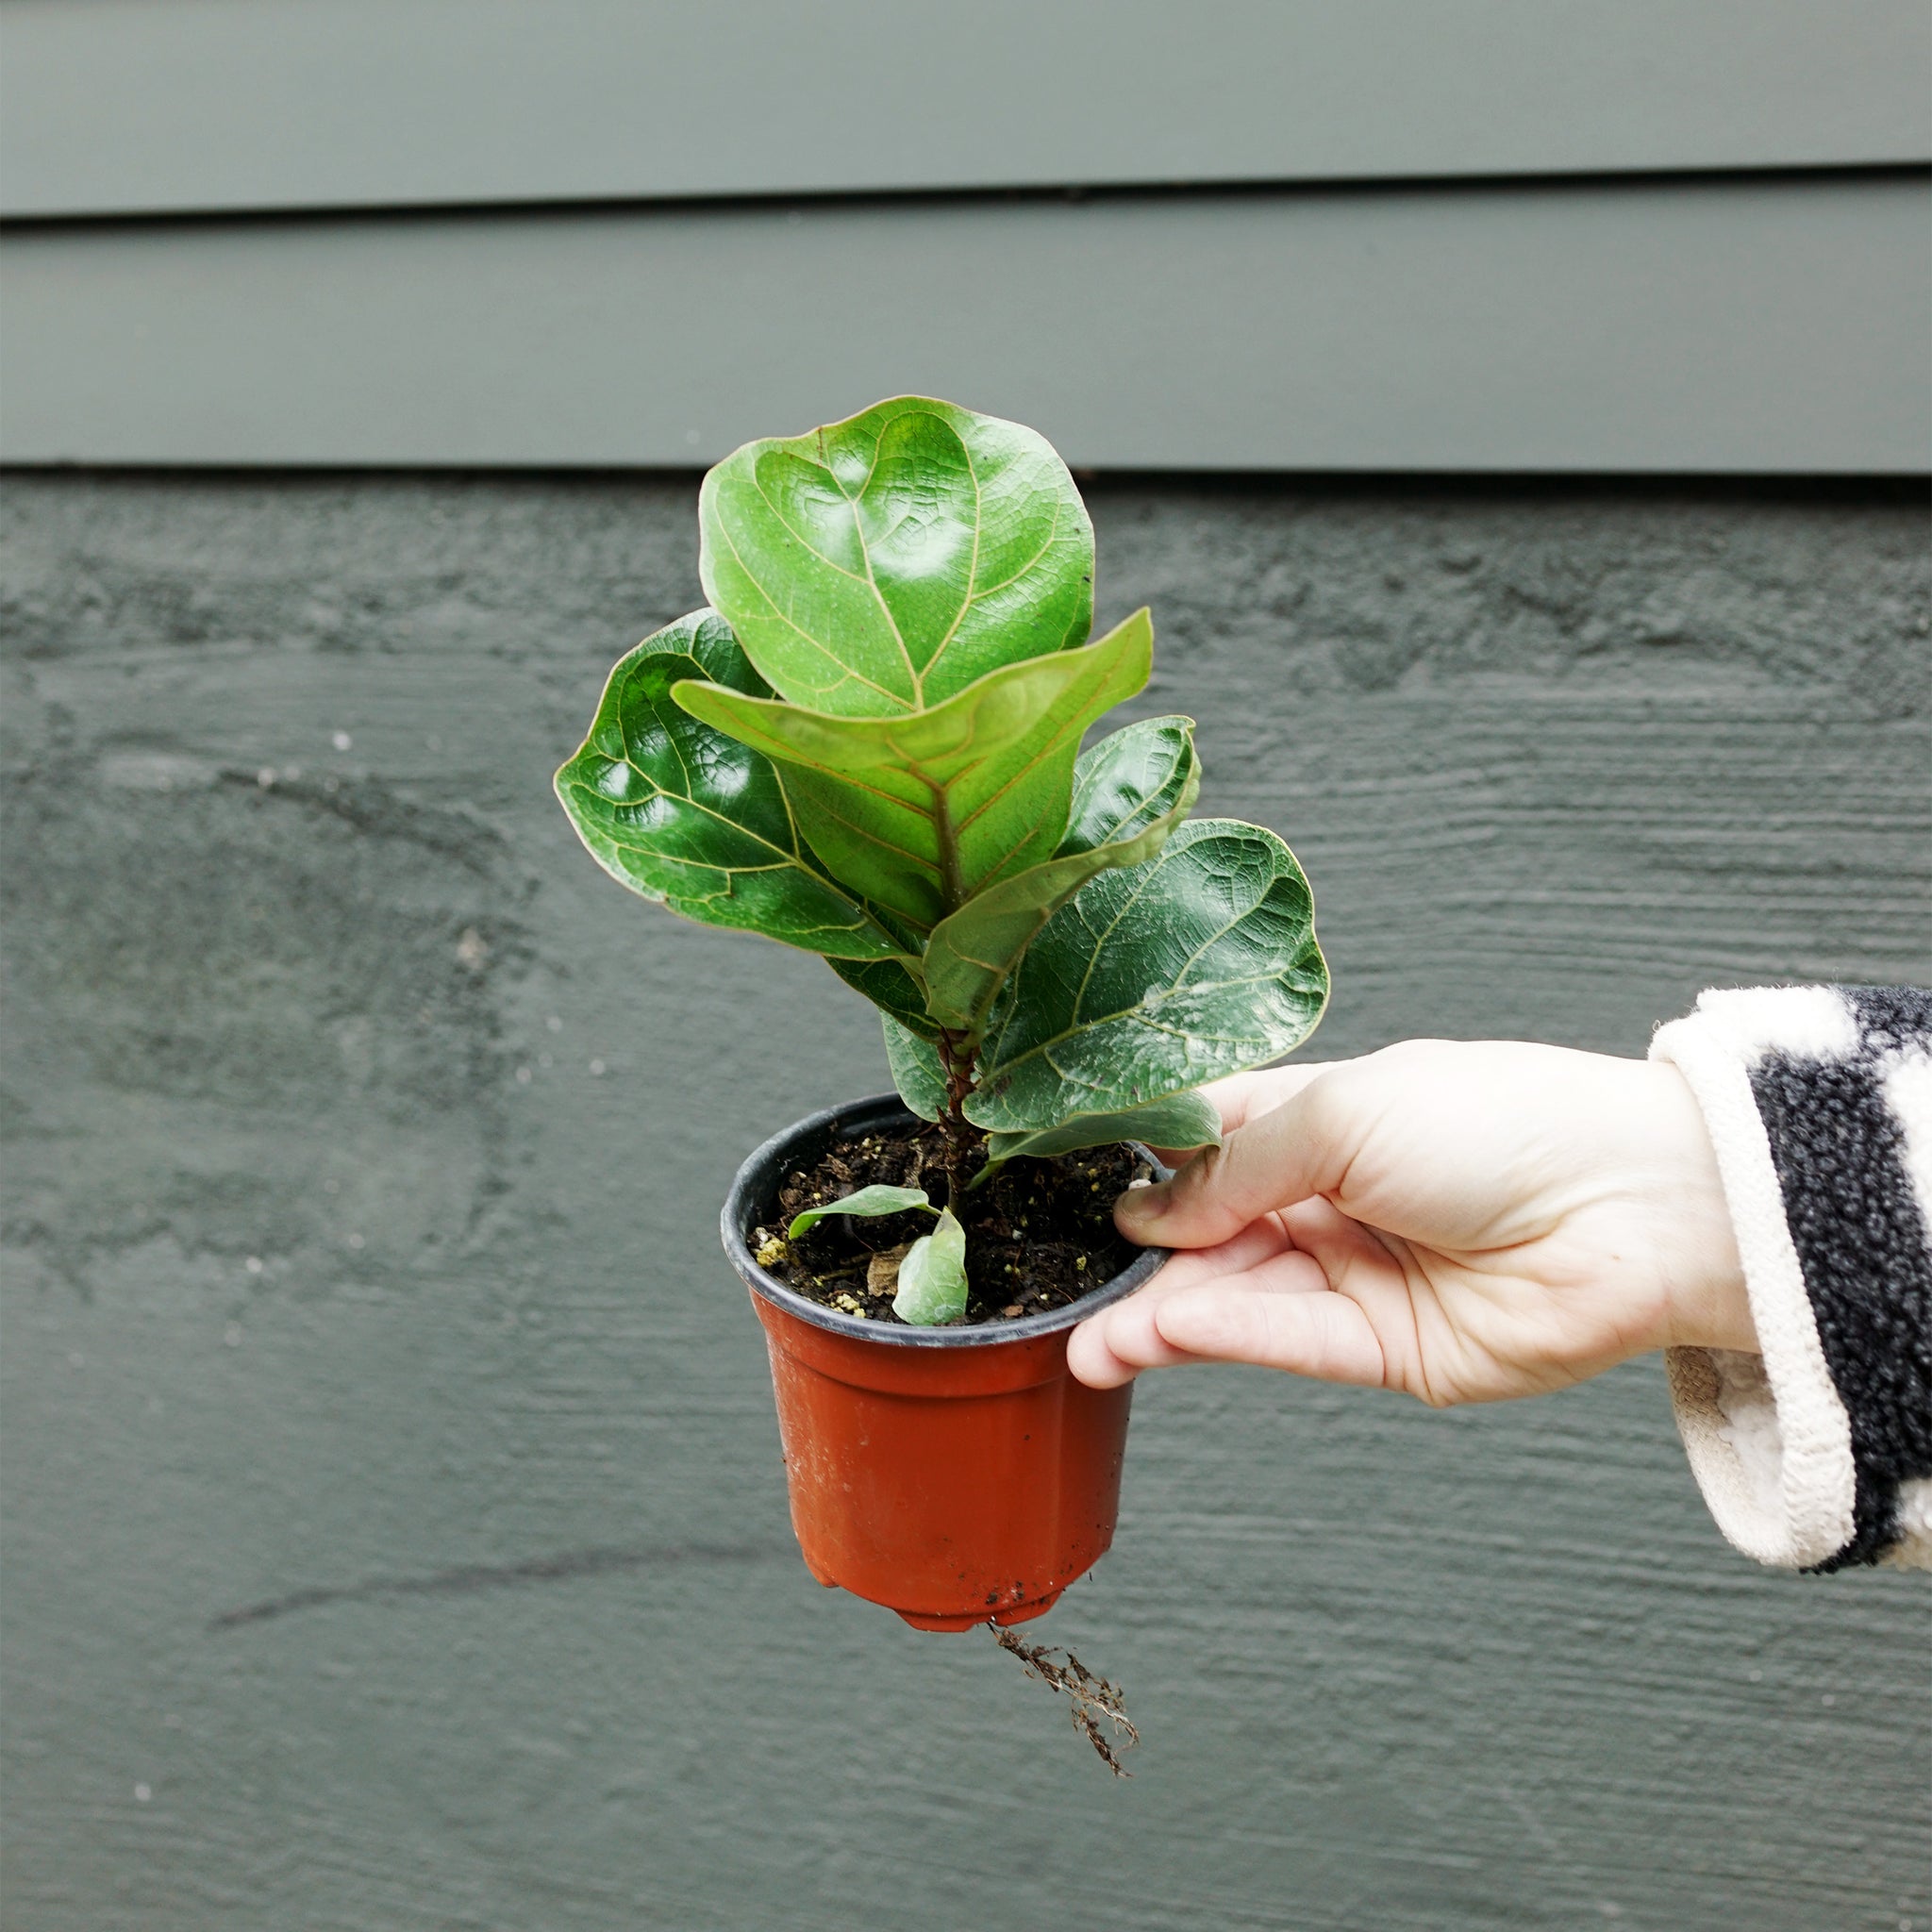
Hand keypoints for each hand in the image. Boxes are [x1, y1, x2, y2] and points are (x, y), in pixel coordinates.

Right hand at [1067, 1040, 1753, 1403]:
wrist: (1631, 1207)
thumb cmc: (1501, 1123)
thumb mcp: (1344, 1111)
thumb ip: (1236, 1164)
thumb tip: (1147, 1213)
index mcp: (1321, 1119)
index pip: (1205, 1143)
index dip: (1141, 1167)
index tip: (1070, 1189)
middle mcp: (1331, 1198)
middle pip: (1210, 1233)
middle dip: (1141, 1263)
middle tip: (1067, 1290)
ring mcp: (1356, 1275)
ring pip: (1238, 1298)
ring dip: (1162, 1319)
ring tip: (1091, 1341)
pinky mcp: (1386, 1349)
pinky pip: (1289, 1343)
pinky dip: (1224, 1338)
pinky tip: (1162, 1335)